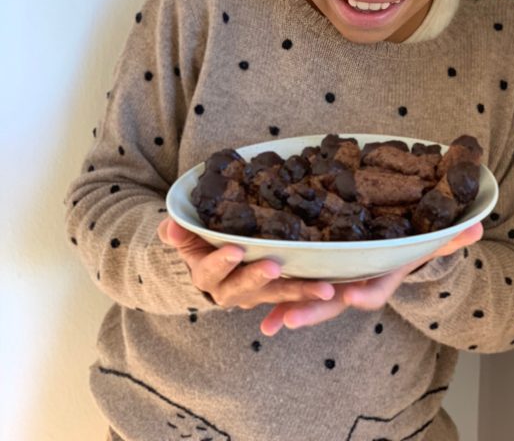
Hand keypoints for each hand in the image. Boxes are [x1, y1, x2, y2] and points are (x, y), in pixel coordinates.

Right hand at [157, 218, 334, 309]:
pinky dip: (313, 292)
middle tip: (276, 265)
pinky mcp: (278, 290)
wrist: (207, 263)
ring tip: (324, 289)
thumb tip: (171, 225)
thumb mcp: (183, 236)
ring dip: (300, 292)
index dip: (223, 261)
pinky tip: (336, 287)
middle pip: (246, 289)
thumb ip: (178, 232)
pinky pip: (296, 294)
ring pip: (278, 294)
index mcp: (207, 275)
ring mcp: (257, 293)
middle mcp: (231, 290)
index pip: (212, 271)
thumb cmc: (197, 242)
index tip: (236, 249)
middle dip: (260, 278)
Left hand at [260, 221, 483, 335]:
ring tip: (267, 323)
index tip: (351, 298)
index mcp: (378, 276)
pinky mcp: (316, 274)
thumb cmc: (406, 244)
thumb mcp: (428, 237)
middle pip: (333, 302)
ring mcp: (334, 283)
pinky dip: (276, 295)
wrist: (391, 255)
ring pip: (309, 299)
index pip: (372, 291)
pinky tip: (254, 305)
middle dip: (311, 311)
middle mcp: (355, 284)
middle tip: (289, 321)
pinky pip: (295, 286)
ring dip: (287, 309)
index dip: (362, 295)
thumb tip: (478, 225)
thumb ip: (451, 234)